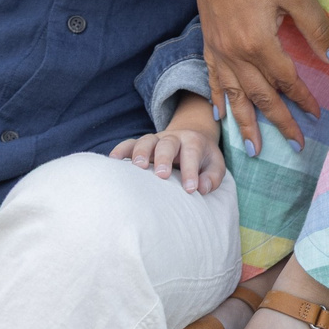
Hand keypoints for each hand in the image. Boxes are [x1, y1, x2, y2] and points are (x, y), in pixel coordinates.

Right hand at [110, 127, 226, 192]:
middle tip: (162, 175)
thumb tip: (201, 188)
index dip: (191, 171)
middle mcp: (173, 138)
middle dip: (164, 158)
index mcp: (193, 142)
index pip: (192, 153)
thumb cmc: (203, 159)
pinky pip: (129, 144)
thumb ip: (212, 177)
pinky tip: (113, 160)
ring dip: (141, 152)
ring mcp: (156, 140)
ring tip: (137, 167)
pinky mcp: (142, 145)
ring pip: (146, 141)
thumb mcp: (215, 166)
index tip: (190, 189)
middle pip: (167, 144)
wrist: (191, 138)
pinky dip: (121, 150)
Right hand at [193, 0, 328, 150]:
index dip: (303, 99)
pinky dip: (217, 98)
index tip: (317, 116)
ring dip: (245, 122)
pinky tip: (219, 114)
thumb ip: (317, 26)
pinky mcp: (208, 37)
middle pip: (260, 96)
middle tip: (294, 146)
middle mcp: (235, 52)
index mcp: (259, 43)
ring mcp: (218, 47)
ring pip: (233, 95)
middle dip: (278, 123)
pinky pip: (212, 77)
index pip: (286, 81)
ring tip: (253, 148)